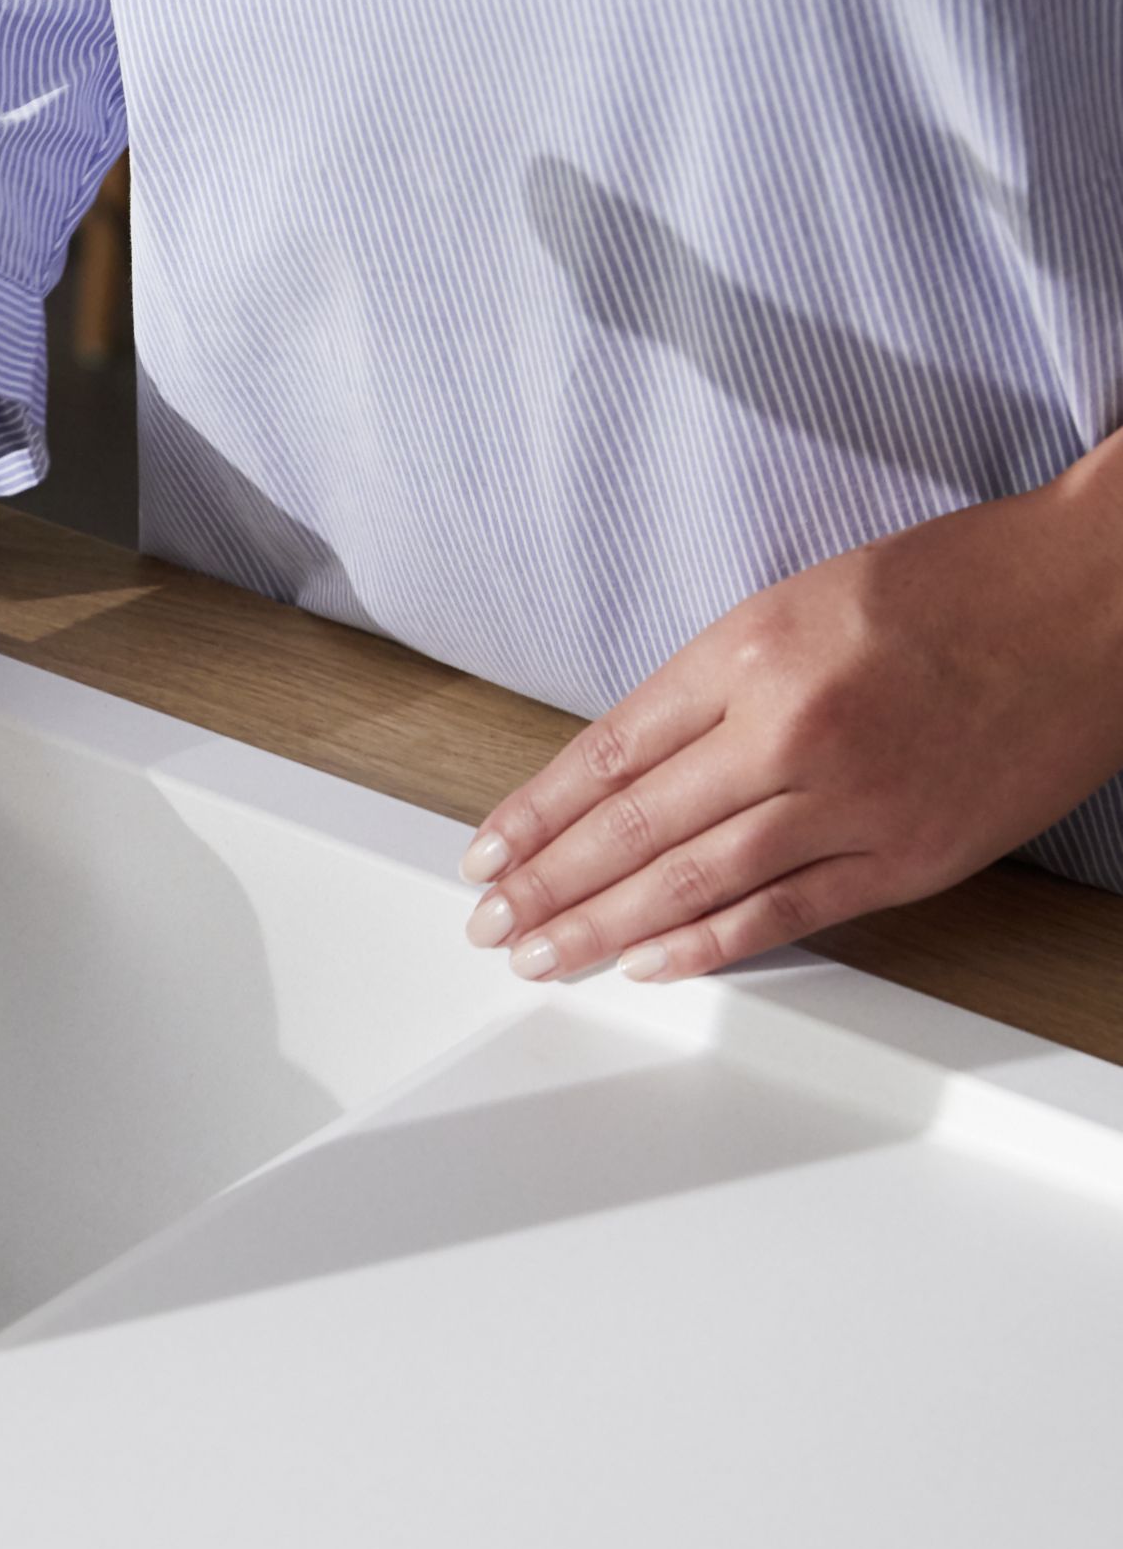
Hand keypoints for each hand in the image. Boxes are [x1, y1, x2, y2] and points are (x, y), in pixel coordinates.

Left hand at [459, 443, 1122, 982]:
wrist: (1096, 597)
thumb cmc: (955, 585)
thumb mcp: (798, 602)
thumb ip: (710, 685)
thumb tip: (622, 771)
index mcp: (750, 649)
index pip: (607, 753)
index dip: (536, 813)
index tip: (487, 852)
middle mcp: (789, 727)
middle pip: (633, 825)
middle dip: (547, 884)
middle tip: (489, 922)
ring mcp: (852, 800)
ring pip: (694, 880)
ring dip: (602, 925)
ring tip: (540, 954)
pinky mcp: (909, 855)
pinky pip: (786, 913)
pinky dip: (708, 945)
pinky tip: (646, 964)